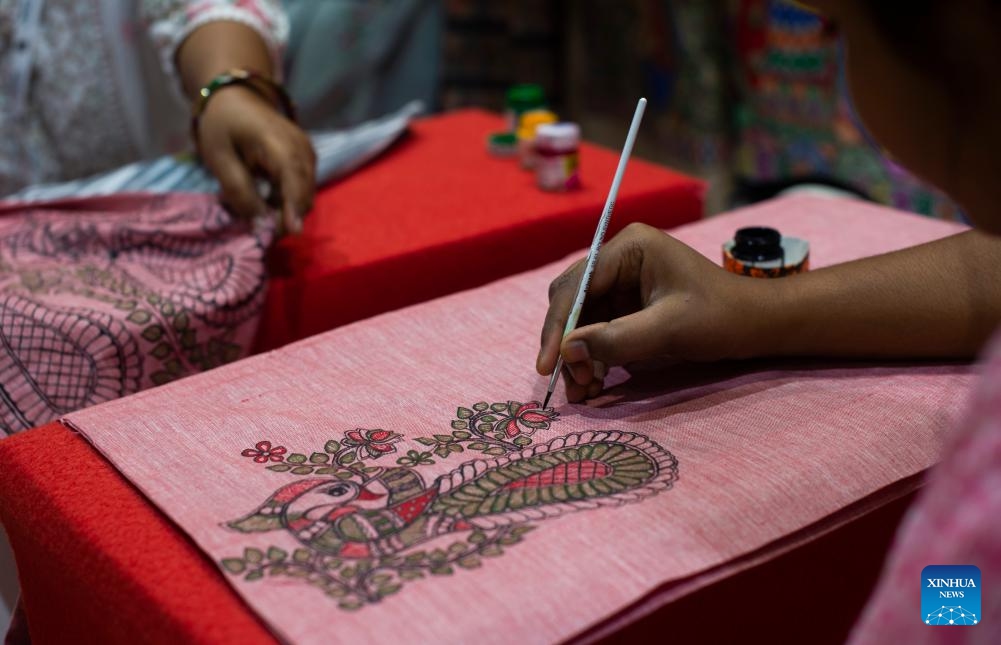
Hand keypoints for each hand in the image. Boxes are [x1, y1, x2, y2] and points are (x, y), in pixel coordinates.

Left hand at [196, 86, 315, 234]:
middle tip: (263, 234)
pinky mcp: (306, 159)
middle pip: (304, 192)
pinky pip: (302, 187)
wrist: (236, 96)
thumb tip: (259, 222)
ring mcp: (307, 153)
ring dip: (288, 210)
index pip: (293, 179)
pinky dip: (288, 200)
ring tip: (262, 218)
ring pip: (305, 193)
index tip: (291, 232)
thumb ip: (239, 191)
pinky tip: (268, 202)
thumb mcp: (219, 158)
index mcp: (277, 142)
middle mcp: (301, 147)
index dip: (293, 207)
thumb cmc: (222, 125)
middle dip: (288, 217)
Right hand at [536, 223, 774, 401]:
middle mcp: (620, 259)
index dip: (558, 326)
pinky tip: (595, 383)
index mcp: (629, 247)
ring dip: (577, 355)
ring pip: (581, 320)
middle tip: (569, 383)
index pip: (578, 285)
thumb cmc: (720, 318)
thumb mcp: (668, 330)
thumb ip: (616, 340)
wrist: (756, 325)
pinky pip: (597, 331)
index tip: (547, 365)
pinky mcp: (627, 305)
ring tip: (583, 391)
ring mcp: (622, 282)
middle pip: (573, 301)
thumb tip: (567, 350)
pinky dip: (593, 357)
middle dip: (567, 343)